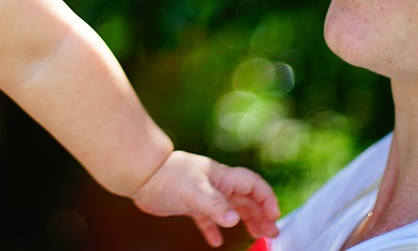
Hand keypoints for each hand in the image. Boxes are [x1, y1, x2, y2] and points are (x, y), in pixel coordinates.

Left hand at [130, 150, 280, 247]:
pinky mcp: (191, 204)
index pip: (253, 185)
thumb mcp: (195, 190)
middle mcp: (216, 184)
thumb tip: (234, 219)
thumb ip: (215, 204)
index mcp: (222, 177)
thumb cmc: (168, 176)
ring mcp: (204, 194)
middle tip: (271, 232)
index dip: (266, 198)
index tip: (274, 215)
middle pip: (246, 199)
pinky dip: (214, 229)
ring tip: (255, 235)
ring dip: (244, 221)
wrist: (143, 176)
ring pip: (230, 209)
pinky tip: (216, 241)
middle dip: (261, 214)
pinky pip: (208, 218)